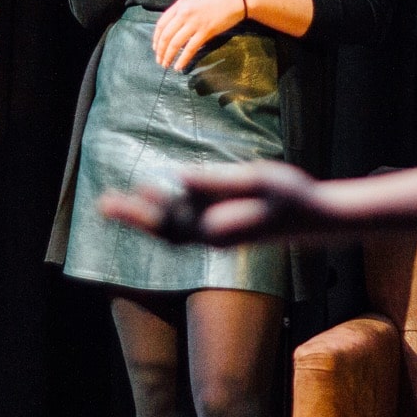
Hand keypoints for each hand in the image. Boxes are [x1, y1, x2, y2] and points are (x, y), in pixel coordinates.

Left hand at [98, 160, 331, 244]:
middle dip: (134, 217)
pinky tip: (152, 200)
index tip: (129, 190)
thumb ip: (215, 181)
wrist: (313, 219)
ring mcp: (216, 238)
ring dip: (143, 220)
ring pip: (170, 234)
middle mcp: (213, 239)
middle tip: (102, 204)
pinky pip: (182, 231)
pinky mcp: (220, 233)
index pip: (173, 220)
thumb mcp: (256, 179)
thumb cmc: (290, 195)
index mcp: (219, 229)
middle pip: (164, 231)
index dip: (147, 208)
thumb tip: (177, 178)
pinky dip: (162, 219)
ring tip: (115, 204)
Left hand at [151, 0, 246, 69]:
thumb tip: (171, 30)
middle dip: (161, 51)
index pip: (161, 24)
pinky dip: (183, 59)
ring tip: (166, 65)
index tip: (155, 48)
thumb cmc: (214, 1)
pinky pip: (190, 48)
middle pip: (166, 36)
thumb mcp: (192, 2)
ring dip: (169, 56)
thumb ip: (181, 13)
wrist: (234, 0)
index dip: (156, 38)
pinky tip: (179, 66)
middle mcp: (184, 13)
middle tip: (159, 61)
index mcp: (179, 5)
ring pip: (176, 43)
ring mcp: (194, 23)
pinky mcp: (205, 32)